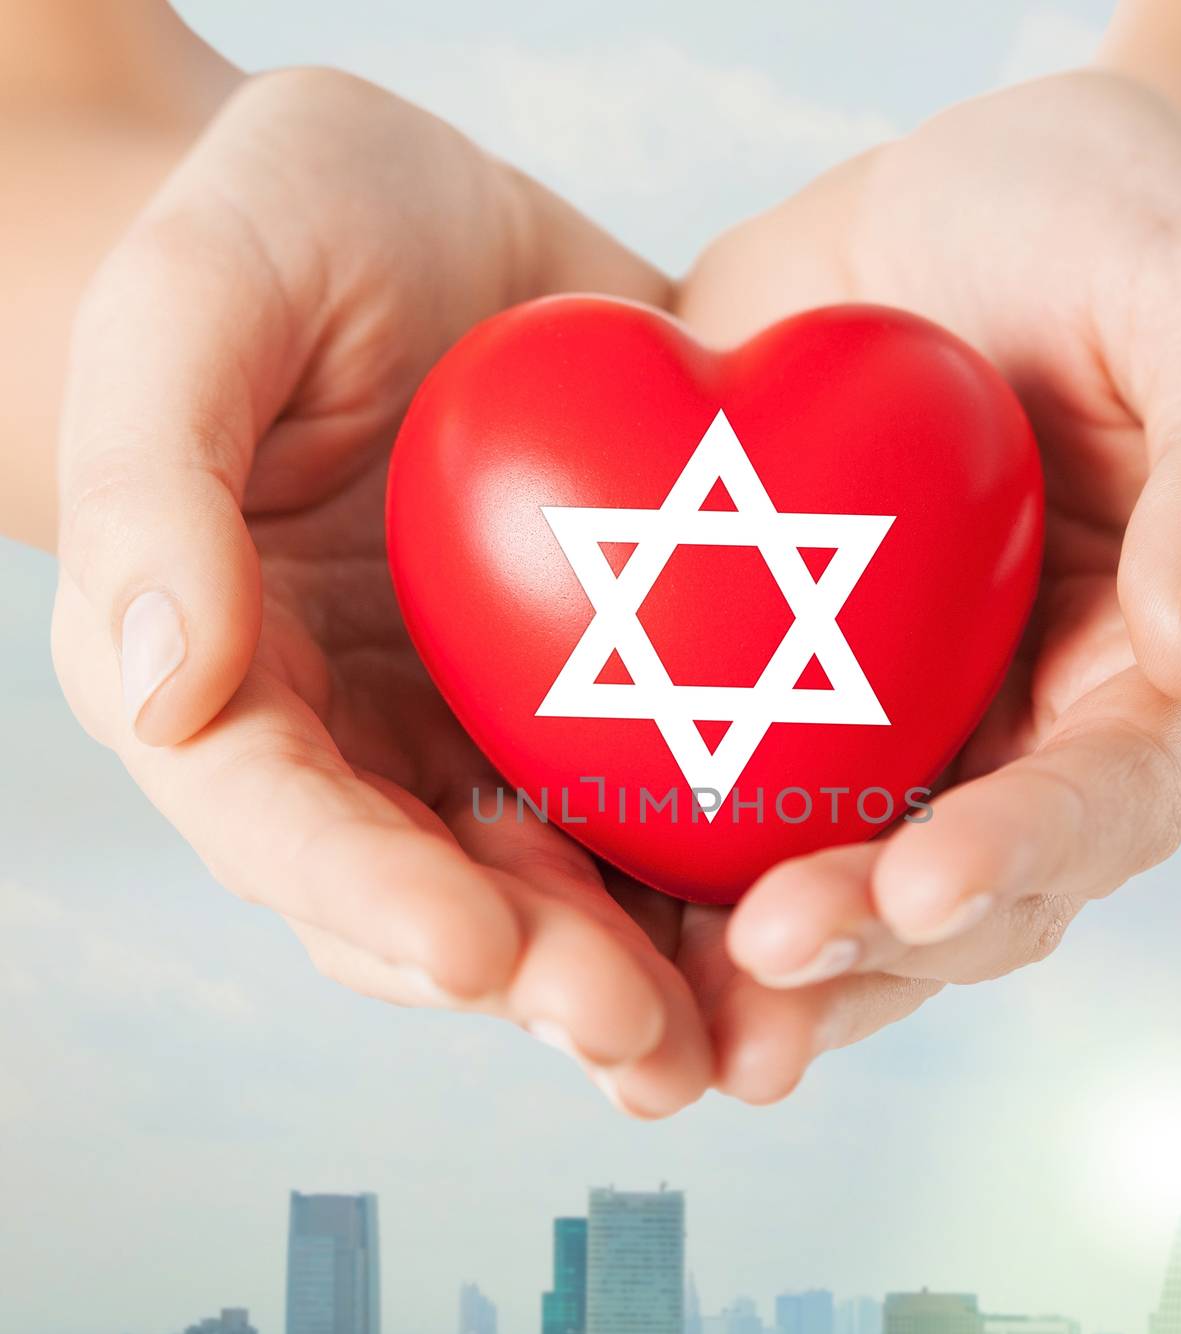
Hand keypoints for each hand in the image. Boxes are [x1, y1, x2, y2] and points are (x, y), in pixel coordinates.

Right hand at [53, 69, 720, 1111]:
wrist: (431, 214)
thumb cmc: (283, 227)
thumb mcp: (199, 297)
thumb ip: (151, 484)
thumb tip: (162, 683)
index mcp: (228, 678)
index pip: (278, 822)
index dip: (367, 898)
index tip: (470, 950)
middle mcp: (352, 739)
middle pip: (430, 896)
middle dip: (533, 977)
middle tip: (639, 1040)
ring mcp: (478, 729)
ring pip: (554, 888)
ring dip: (638, 978)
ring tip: (733, 1047)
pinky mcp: (598, 699)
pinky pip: (656, 806)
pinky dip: (720, 879)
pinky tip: (803, 923)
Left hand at [678, 71, 1180, 1082]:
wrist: (964, 217)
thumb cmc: (1113, 235)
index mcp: (1163, 681)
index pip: (1106, 800)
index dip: (1017, 855)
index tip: (920, 885)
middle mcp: (1037, 745)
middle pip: (964, 894)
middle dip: (866, 944)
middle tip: (759, 966)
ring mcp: (910, 742)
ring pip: (846, 896)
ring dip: (763, 973)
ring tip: (670, 1022)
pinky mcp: (788, 708)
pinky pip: (732, 815)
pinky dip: (668, 884)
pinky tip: (592, 925)